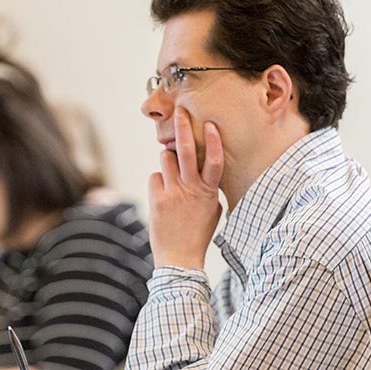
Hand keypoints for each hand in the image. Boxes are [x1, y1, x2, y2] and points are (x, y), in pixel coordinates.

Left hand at [148, 107, 223, 268]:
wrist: (180, 258)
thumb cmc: (198, 233)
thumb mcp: (212, 210)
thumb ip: (208, 189)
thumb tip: (203, 171)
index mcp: (209, 191)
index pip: (215, 161)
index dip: (213, 141)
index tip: (210, 124)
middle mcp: (192, 189)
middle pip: (187, 151)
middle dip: (183, 128)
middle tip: (180, 111)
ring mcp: (174, 193)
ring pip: (166, 159)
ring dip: (167, 160)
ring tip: (171, 173)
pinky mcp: (158, 199)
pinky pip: (155, 177)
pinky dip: (158, 182)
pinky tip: (162, 195)